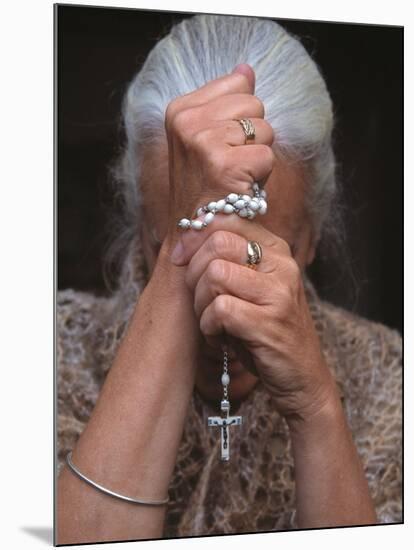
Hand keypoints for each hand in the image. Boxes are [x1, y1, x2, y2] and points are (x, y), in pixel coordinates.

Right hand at [164, 64, 274, 239]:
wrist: (196, 230)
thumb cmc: (206, 185)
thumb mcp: (207, 136)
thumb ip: (226, 99)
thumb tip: (246, 69)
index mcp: (181, 109)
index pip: (239, 84)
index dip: (240, 118)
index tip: (221, 145)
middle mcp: (187, 122)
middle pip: (255, 105)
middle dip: (252, 136)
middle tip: (230, 164)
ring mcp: (203, 142)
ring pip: (264, 130)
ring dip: (257, 156)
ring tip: (234, 176)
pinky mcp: (223, 165)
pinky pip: (266, 156)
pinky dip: (261, 176)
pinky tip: (240, 188)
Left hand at [171, 214, 337, 423]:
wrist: (301, 376)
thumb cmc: (265, 330)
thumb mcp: (251, 287)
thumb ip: (228, 258)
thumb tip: (185, 234)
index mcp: (275, 249)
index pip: (226, 219)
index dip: (193, 237)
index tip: (180, 259)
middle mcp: (281, 264)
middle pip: (217, 243)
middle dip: (193, 272)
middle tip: (199, 300)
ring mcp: (278, 293)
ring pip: (215, 275)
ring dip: (201, 303)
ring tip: (212, 322)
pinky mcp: (269, 323)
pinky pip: (219, 309)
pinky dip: (208, 327)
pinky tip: (220, 338)